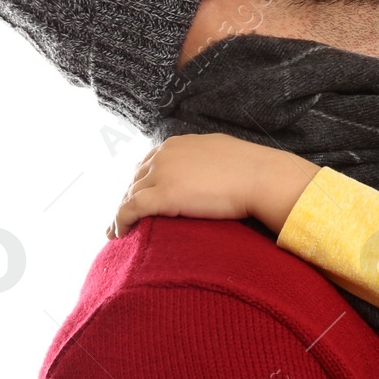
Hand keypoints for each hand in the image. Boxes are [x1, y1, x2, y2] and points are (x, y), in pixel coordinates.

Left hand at [110, 134, 318, 239]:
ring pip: (130, 195)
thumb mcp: (219, 152)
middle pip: (135, 179)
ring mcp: (162, 174)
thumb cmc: (251, 168)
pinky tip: (119, 233)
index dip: (141, 183)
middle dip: (129, 198)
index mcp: (176, 144)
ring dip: (122, 212)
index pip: (147, 163)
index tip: (139, 198)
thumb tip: (206, 168)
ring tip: (117, 230)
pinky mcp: (163, 195)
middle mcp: (164, 155)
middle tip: (127, 218)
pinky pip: (130, 209)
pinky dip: (120, 221)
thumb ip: (202, 157)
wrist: (262, 177)